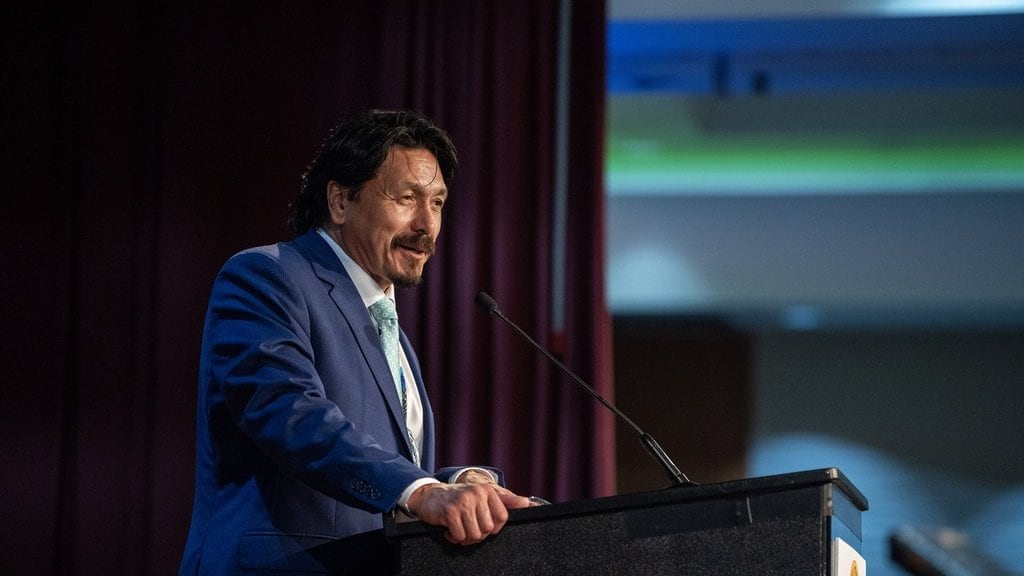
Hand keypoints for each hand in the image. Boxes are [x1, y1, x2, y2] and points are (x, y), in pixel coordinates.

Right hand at [406, 482, 530, 544]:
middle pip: (488, 529)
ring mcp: (463, 502)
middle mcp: (477, 494)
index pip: (502, 518)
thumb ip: (506, 501)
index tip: (482, 524)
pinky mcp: (450, 512)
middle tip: (466, 526)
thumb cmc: (459, 499)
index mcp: (488, 490)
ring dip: (465, 537)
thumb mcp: (483, 496)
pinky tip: (449, 529)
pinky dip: (454, 537)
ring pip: (475, 535)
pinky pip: (460, 536)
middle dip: (477, 533)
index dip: (493, 528)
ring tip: (458, 527)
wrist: (430, 496)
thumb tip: (527, 502)